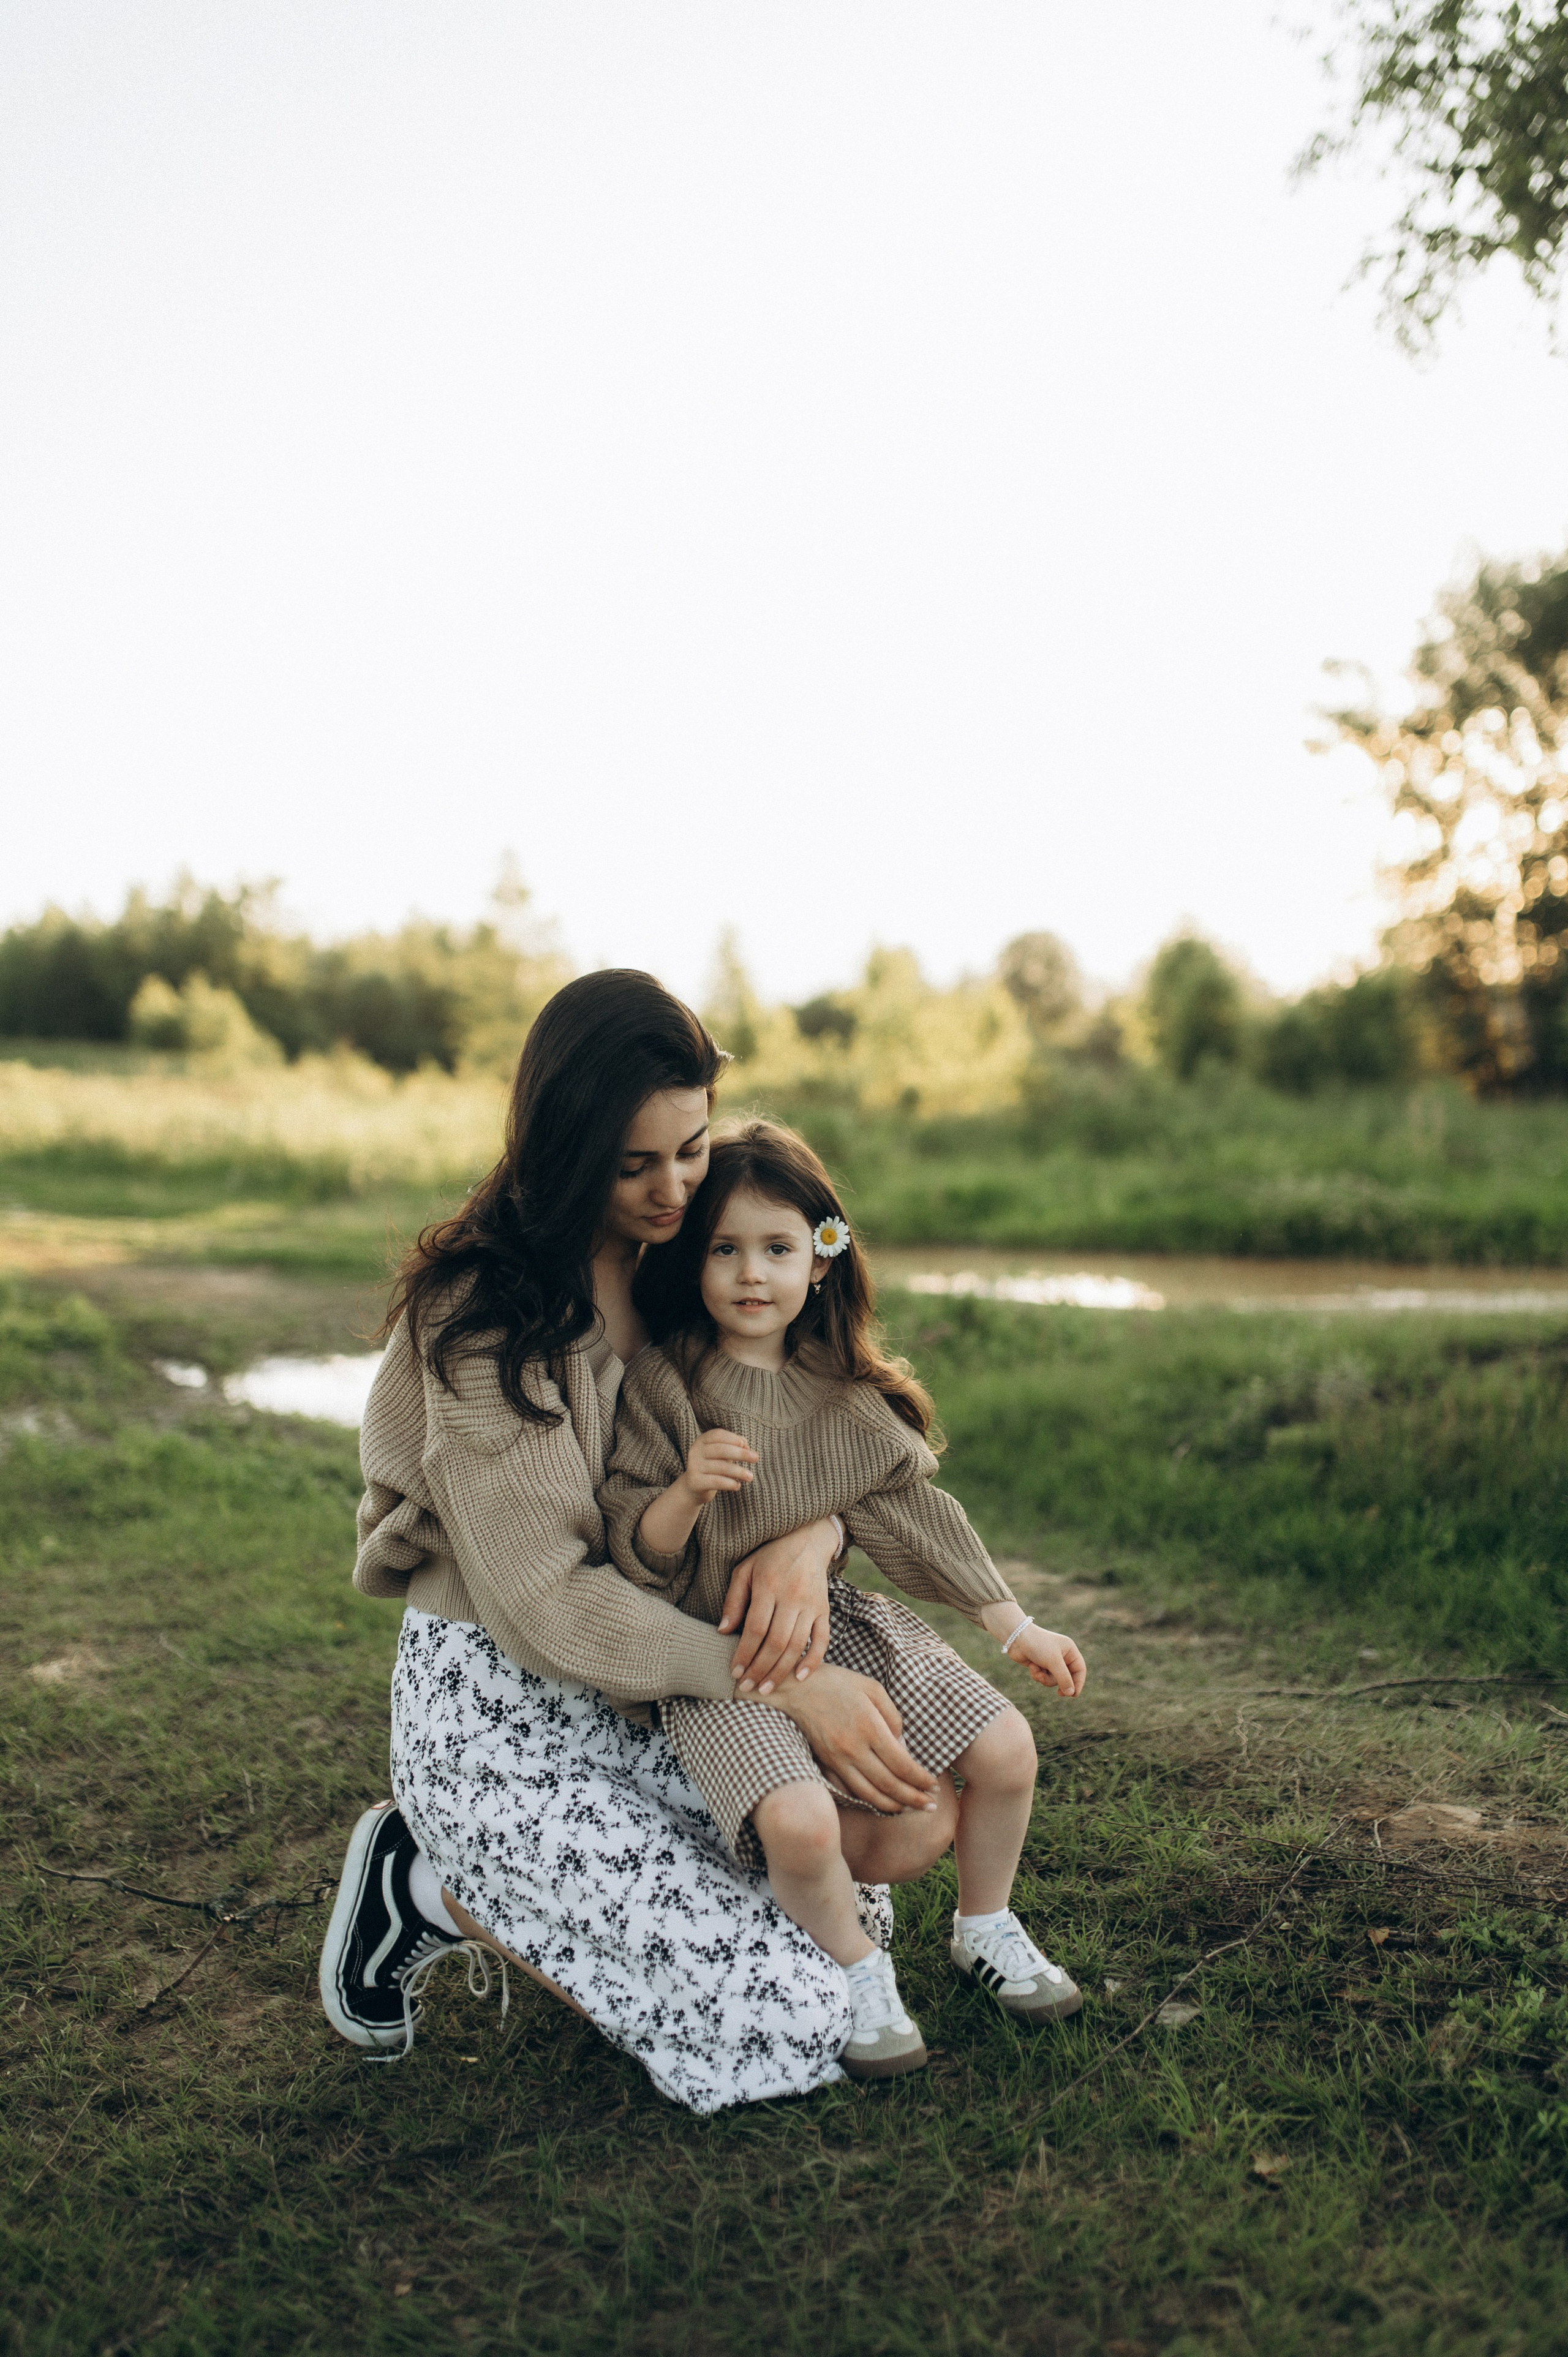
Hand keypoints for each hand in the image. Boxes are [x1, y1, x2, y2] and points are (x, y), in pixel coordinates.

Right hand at [681, 1427, 757, 1505]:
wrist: (694, 1488)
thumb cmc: (713, 1467)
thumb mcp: (722, 1455)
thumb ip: (734, 1447)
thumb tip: (747, 1446)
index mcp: (701, 1441)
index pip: (718, 1435)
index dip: (733, 1438)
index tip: (746, 1444)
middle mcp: (695, 1451)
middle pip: (721, 1449)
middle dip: (741, 1453)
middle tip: (756, 1458)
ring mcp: (694, 1466)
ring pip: (721, 1467)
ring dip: (739, 1471)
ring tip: (750, 1477)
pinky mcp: (696, 1482)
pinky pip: (717, 1481)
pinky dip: (730, 1483)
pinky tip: (738, 1485)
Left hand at [719, 1516, 836, 1694]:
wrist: (807, 1539)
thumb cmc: (769, 1557)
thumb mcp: (745, 1570)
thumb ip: (733, 1600)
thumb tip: (723, 1632)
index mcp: (768, 1586)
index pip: (755, 1628)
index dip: (744, 1653)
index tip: (735, 1671)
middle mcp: (792, 1597)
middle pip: (776, 1641)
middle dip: (760, 1669)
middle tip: (748, 1687)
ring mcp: (811, 1604)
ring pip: (797, 1645)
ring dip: (781, 1671)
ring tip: (767, 1688)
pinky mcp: (824, 1610)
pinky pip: (822, 1639)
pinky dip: (813, 1660)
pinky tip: (800, 1677)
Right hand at [765, 1664, 940, 1814]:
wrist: (797, 1688)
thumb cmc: (839, 1683)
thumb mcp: (873, 1689)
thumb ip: (893, 1718)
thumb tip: (905, 1748)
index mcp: (870, 1727)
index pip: (902, 1764)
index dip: (921, 1779)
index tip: (933, 1786)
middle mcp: (854, 1748)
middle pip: (889, 1785)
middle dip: (914, 1799)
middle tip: (931, 1806)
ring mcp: (838, 1760)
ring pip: (870, 1795)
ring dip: (894, 1806)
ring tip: (912, 1809)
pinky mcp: (827, 1765)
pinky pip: (851, 1791)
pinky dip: (870, 1802)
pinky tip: (884, 1803)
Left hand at [1009, 1623, 1086, 1698]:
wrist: (1016, 1638)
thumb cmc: (1038, 1645)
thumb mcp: (1053, 1662)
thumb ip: (1064, 1678)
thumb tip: (1071, 1693)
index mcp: (1069, 1650)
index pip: (1080, 1669)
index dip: (1078, 1683)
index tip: (1074, 1695)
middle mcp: (1062, 1655)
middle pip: (1067, 1677)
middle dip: (1059, 1683)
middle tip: (1059, 1694)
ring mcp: (1050, 1660)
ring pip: (1054, 1679)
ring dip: (1045, 1678)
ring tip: (1038, 1672)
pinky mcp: (1040, 1664)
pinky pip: (1043, 1677)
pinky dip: (1037, 1675)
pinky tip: (1031, 1667)